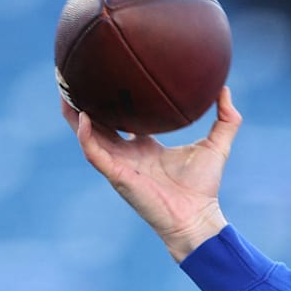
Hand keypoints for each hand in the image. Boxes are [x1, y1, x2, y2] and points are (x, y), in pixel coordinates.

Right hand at [64, 86, 240, 261]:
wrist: (197, 217)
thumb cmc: (204, 188)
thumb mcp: (217, 146)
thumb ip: (226, 119)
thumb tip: (225, 88)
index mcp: (144, 147)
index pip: (122, 119)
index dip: (113, 100)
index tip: (108, 75)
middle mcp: (127, 153)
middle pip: (97, 122)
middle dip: (85, 100)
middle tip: (74, 73)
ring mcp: (119, 164)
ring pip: (87, 134)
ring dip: (73, 113)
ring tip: (64, 88)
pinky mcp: (116, 175)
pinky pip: (94, 152)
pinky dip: (86, 135)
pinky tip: (83, 116)